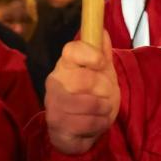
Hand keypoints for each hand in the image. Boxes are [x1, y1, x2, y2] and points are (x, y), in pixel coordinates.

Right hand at [45, 32, 119, 154]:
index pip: (72, 50)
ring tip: (103, 110)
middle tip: (107, 94)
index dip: (91, 54)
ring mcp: (53, 107)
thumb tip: (102, 31)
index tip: (101, 63)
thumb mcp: (103, 72)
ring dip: (104, 109)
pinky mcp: (57, 129)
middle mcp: (54, 83)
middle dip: (105, 89)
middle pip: (85, 79)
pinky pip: (86, 124)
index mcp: (66, 65)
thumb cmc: (94, 95)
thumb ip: (102, 52)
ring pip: (88, 104)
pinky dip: (100, 124)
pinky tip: (97, 123)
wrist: (86, 128)